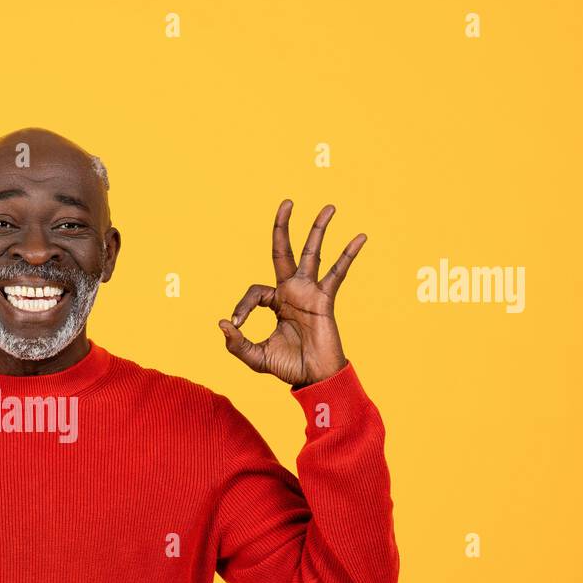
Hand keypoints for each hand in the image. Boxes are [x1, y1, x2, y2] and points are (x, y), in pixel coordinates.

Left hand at [218, 200, 365, 387]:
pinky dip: (348, 255)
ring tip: (329, 207)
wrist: (313, 379)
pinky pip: (338, 273)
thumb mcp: (254, 357)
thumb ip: (236, 343)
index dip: (242, 306)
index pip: (255, 293)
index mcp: (275, 302)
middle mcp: (292, 292)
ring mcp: (309, 293)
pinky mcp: (324, 299)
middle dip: (283, 227)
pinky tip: (359, 237)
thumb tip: (222, 323)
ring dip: (319, 229)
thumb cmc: (287, 367)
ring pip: (313, 254)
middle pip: (284, 252)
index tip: (237, 323)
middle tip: (286, 203)